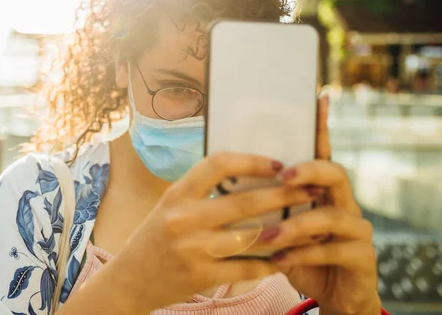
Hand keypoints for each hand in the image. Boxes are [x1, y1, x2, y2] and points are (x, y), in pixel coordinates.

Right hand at [110, 152, 317, 312]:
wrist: (130, 280)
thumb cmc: (156, 237)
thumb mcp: (170, 205)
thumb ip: (202, 191)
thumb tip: (248, 174)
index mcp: (177, 194)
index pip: (218, 164)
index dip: (252, 161)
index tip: (278, 164)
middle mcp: (183, 218)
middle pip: (245, 202)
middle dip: (284, 195)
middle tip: (310, 190)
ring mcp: (193, 249)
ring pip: (253, 237)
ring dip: (287, 231)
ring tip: (310, 225)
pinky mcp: (202, 277)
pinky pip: (247, 267)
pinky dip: (271, 262)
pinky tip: (288, 256)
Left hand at [249, 95, 380, 314]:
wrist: (331, 295)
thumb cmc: (296, 254)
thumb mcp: (276, 229)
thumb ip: (261, 208)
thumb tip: (222, 182)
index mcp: (321, 191)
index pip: (321, 152)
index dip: (322, 127)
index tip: (318, 99)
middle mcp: (343, 202)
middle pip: (334, 172)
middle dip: (308, 170)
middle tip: (282, 176)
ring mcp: (357, 229)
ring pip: (332, 214)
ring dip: (297, 224)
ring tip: (268, 236)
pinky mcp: (362, 257)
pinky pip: (333, 249)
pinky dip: (304, 254)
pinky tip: (281, 260)